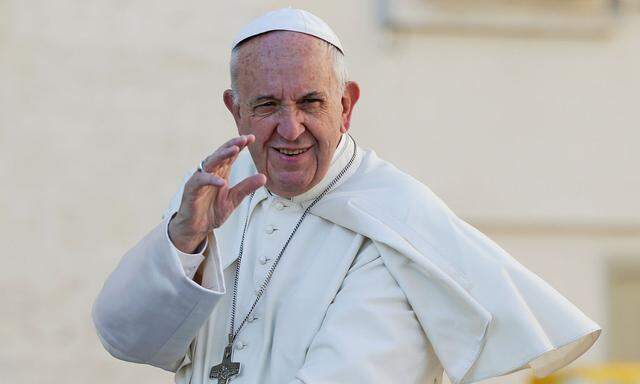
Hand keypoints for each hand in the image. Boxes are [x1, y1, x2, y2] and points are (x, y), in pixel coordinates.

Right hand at [168, 135, 266, 252]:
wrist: (197, 227)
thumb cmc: (212, 211)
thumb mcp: (234, 199)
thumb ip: (246, 187)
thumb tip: (263, 177)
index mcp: (221, 172)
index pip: (231, 155)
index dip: (240, 145)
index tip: (251, 138)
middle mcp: (210, 172)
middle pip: (221, 154)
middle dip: (232, 145)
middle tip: (244, 138)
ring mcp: (200, 179)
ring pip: (210, 162)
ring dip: (222, 155)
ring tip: (234, 150)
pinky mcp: (192, 189)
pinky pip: (201, 181)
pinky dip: (211, 180)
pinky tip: (222, 181)